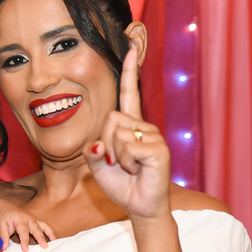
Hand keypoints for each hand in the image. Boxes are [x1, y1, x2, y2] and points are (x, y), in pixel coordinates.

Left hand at [0, 201, 54, 251]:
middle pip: (36, 228)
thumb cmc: (2, 217)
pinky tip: (55, 240)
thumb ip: (2, 236)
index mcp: (19, 219)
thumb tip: (3, 247)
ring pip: (43, 226)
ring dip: (49, 234)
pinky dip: (50, 232)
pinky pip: (45, 226)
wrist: (4, 208)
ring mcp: (33, 219)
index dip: (24, 241)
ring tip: (55, 243)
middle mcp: (28, 218)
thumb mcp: (0, 225)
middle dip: (40, 237)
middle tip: (44, 246)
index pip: (23, 231)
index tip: (25, 250)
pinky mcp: (36, 221)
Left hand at [84, 48, 171, 220]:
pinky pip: (128, 148)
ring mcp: (154, 136)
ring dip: (117, 156)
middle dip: (105, 142)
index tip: (130, 46)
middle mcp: (143, 125)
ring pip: (117, 135)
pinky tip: (138, 170)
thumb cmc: (121, 183)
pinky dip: (127, 163)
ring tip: (130, 167)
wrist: (139, 205)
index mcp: (130, 124)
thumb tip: (98, 145)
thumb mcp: (98, 164)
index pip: (129, 92)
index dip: (129, 70)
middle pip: (110, 118)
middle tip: (119, 161)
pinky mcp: (159, 149)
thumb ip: (92, 150)